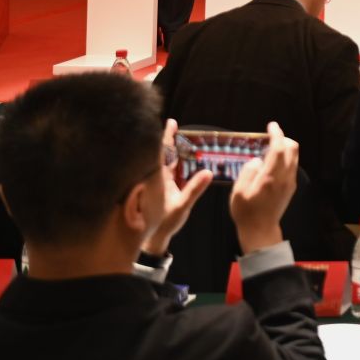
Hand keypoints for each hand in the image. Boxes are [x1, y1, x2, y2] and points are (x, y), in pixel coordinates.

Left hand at [142, 119, 213, 255]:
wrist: (151, 238)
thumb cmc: (164, 223)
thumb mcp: (181, 206)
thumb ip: (194, 190)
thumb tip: (207, 172)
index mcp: (158, 178)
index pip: (162, 152)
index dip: (166, 136)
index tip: (171, 122)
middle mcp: (155, 178)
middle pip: (162, 153)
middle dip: (168, 139)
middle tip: (174, 125)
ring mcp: (157, 183)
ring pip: (163, 161)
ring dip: (171, 150)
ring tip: (179, 138)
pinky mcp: (159, 188)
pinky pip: (165, 170)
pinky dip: (171, 161)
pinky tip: (178, 159)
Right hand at [229, 122, 298, 254]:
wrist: (260, 230)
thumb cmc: (246, 212)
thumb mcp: (239, 191)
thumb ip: (248, 171)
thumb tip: (258, 160)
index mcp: (271, 176)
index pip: (279, 148)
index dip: (276, 134)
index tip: (271, 125)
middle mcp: (285, 177)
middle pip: (293, 148)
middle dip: (283, 139)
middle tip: (269, 138)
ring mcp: (290, 182)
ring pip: (294, 157)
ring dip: (284, 149)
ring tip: (268, 152)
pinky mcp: (291, 187)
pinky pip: (291, 166)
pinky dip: (285, 159)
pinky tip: (271, 165)